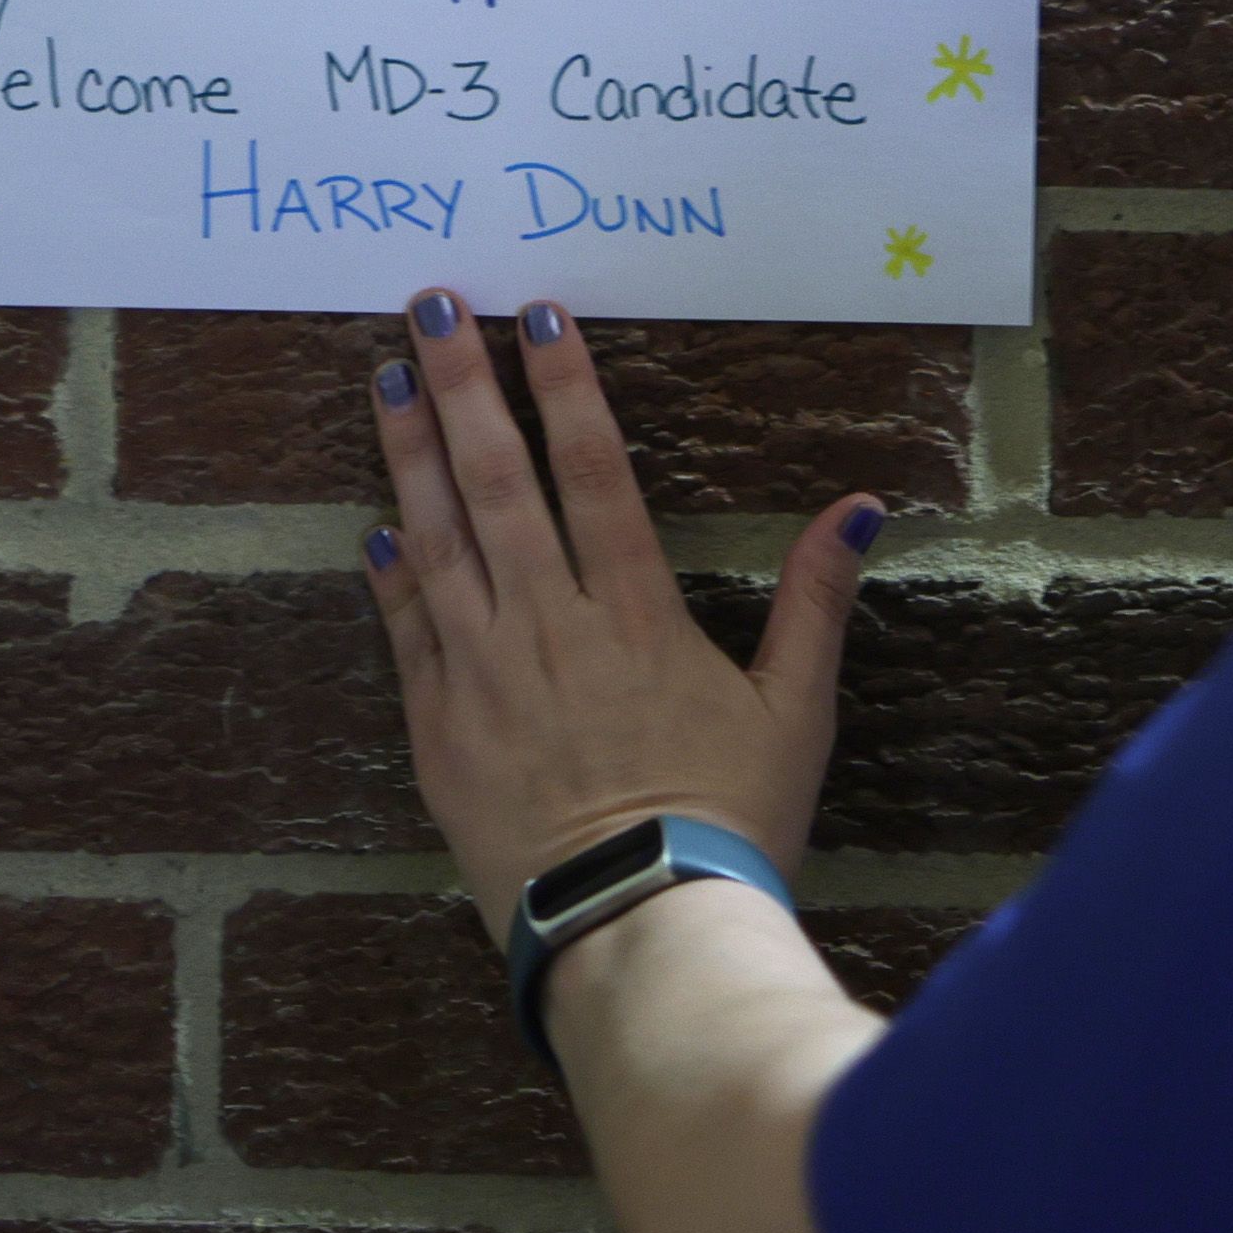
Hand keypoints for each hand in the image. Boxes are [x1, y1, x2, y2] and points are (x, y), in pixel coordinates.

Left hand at [365, 289, 887, 930]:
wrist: (637, 929)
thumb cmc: (726, 824)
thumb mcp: (795, 713)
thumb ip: (815, 604)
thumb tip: (857, 507)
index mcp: (635, 613)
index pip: (593, 470)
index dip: (564, 386)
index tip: (537, 315)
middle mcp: (549, 626)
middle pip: (497, 480)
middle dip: (463, 385)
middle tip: (431, 304)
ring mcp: (483, 675)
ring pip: (437, 539)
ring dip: (410, 454)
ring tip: (388, 377)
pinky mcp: (439, 730)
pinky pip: (408, 633)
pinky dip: (391, 575)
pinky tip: (375, 525)